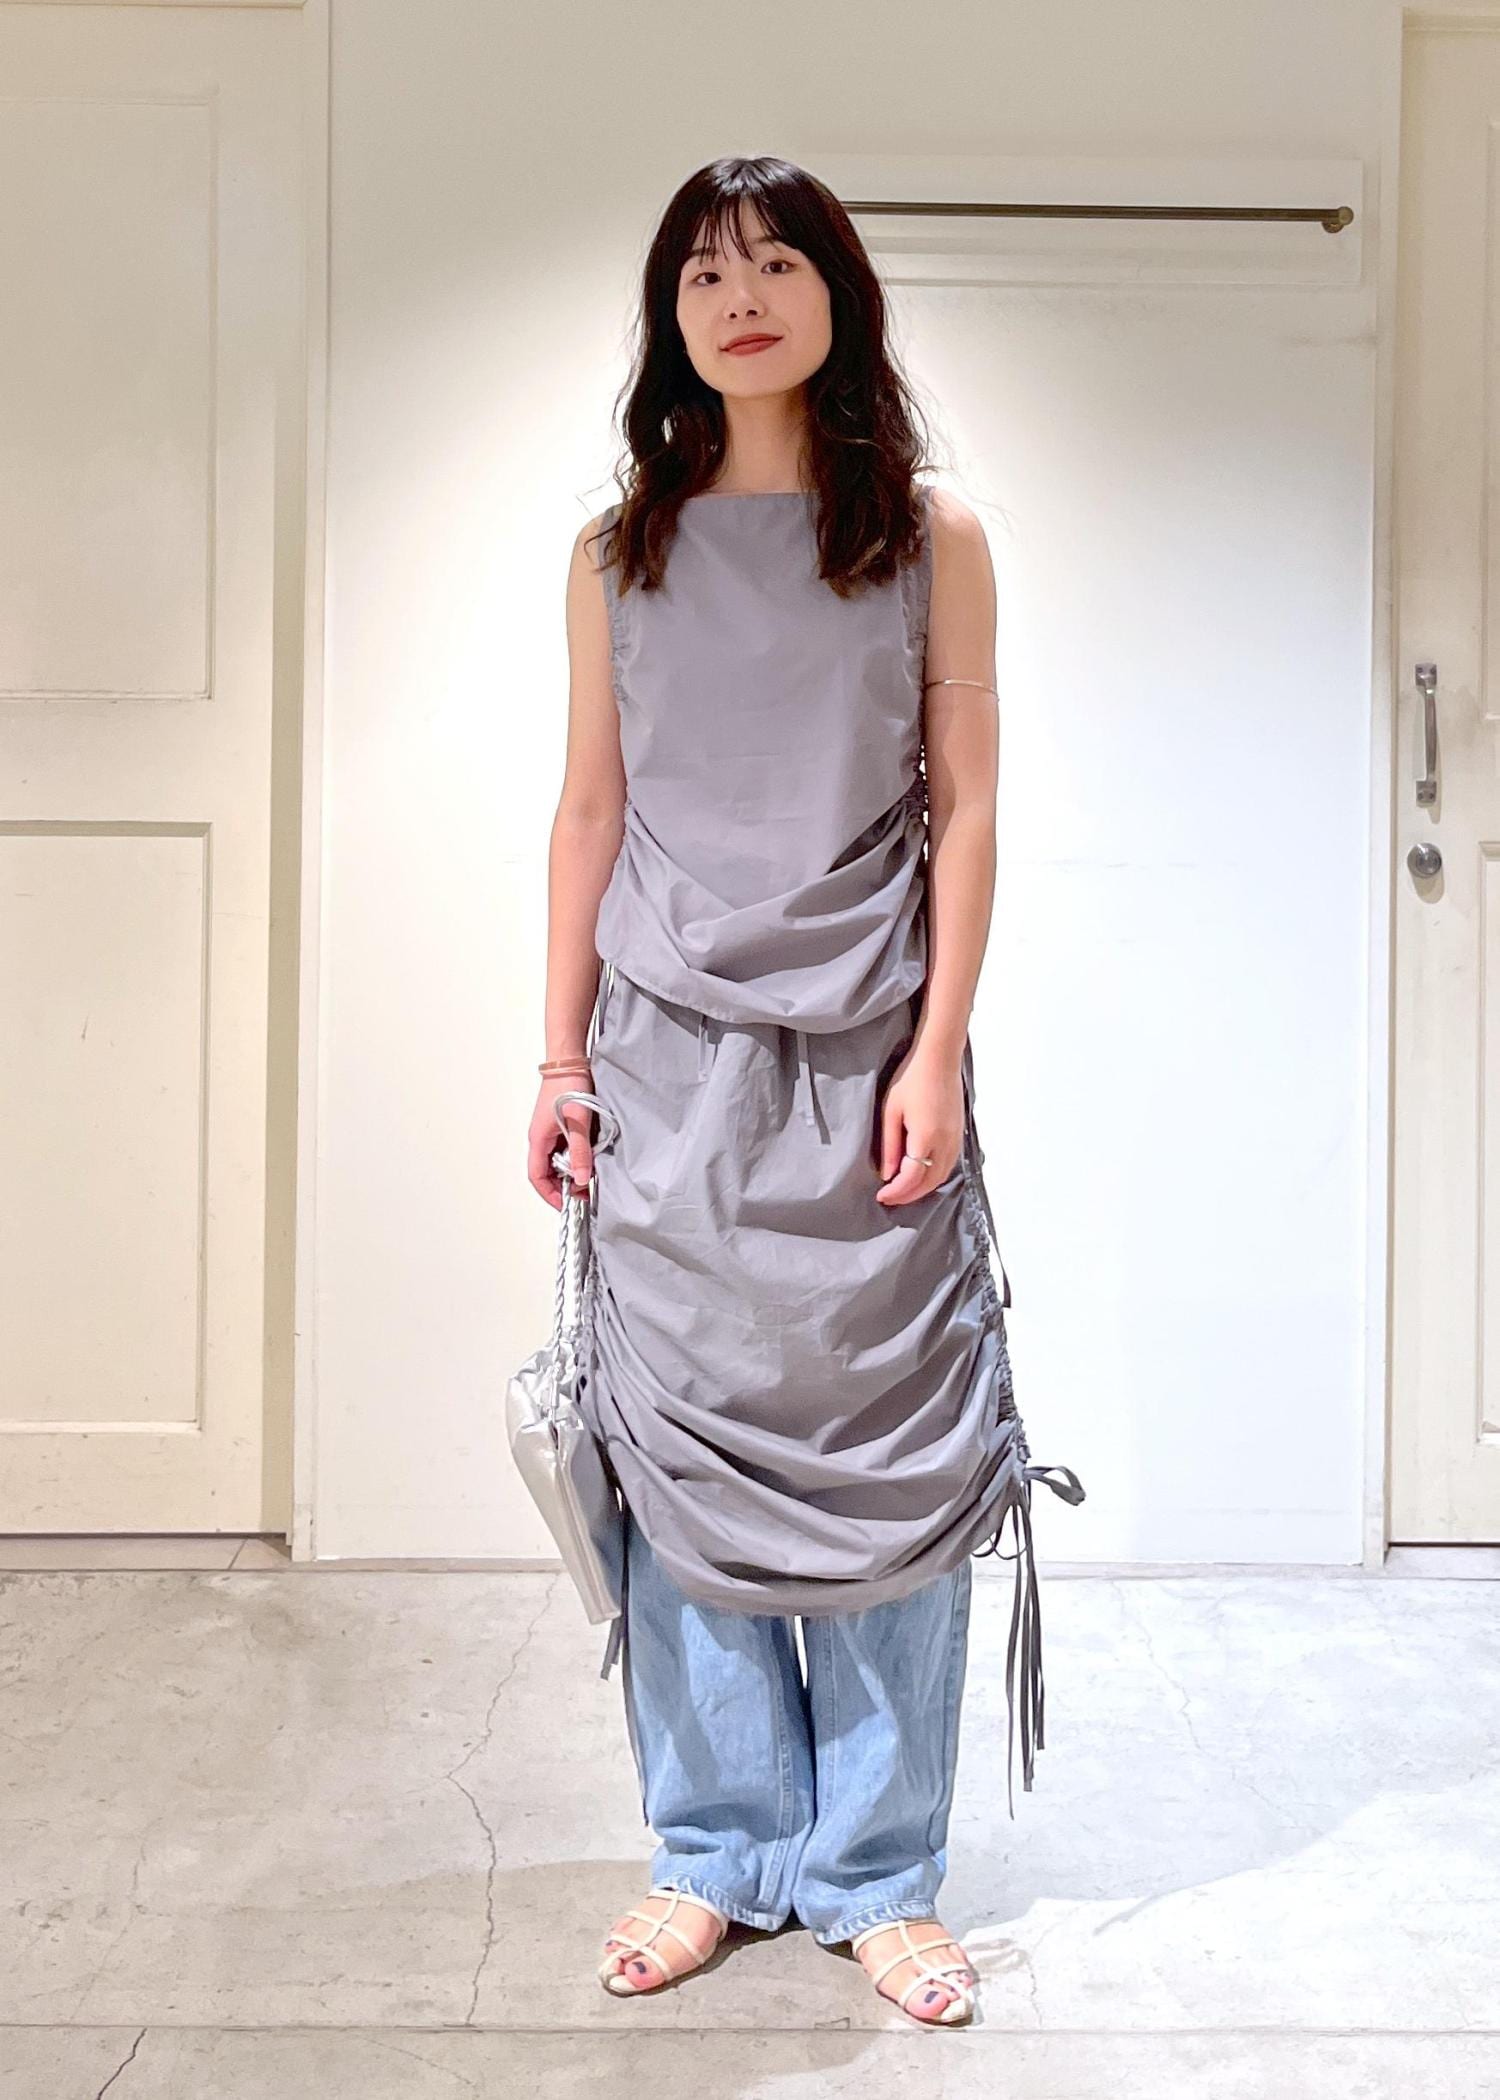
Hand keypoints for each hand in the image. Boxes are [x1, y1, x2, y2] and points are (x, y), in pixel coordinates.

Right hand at [528, 1075, 595, 1209]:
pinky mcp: (562, 1124)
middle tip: (587, 1191)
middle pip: (548, 1172)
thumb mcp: (577, 1122)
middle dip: (565, 1185)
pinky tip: (592, 1155)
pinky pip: (566, 1148)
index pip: (537, 1177)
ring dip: (573, 1170)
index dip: (551, 1194)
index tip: (568, 1204)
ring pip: (559, 1160)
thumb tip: (582, 1178)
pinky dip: (578, 1156)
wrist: (571, 1059)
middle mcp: (542, 1137)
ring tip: (592, 1175)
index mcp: (538, 1139)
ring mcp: (551, 1131)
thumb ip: (580, 1151)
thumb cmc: (568, 1084)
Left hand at [875, 1046, 963, 1207]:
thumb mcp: (891, 1111)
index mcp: (926, 1137)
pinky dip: (935, 1176)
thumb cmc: (911, 1079)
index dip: (896, 1191)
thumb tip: (887, 1173)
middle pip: (929, 1182)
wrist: (939, 1058)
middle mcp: (945, 1142)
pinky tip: (921, 1175)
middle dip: (909, 1195)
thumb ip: (889, 1145)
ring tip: (903, 1191)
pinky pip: (949, 1165)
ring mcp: (956, 1139)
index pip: (912, 1177)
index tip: (881, 1195)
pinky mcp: (960, 1134)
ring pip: (942, 1176)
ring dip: (923, 1188)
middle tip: (890, 1198)